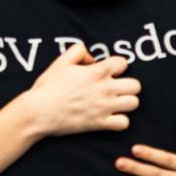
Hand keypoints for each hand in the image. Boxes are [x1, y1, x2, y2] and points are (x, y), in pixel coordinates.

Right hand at [15, 47, 139, 138]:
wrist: (39, 112)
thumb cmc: (48, 87)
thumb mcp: (61, 61)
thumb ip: (79, 51)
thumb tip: (92, 58)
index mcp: (97, 71)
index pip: (124, 63)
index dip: (117, 67)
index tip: (108, 73)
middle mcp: (105, 88)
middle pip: (136, 85)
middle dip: (127, 85)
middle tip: (115, 89)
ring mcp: (104, 107)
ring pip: (134, 103)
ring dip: (126, 103)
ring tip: (114, 103)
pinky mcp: (100, 123)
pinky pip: (124, 123)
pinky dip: (120, 121)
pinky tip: (110, 118)